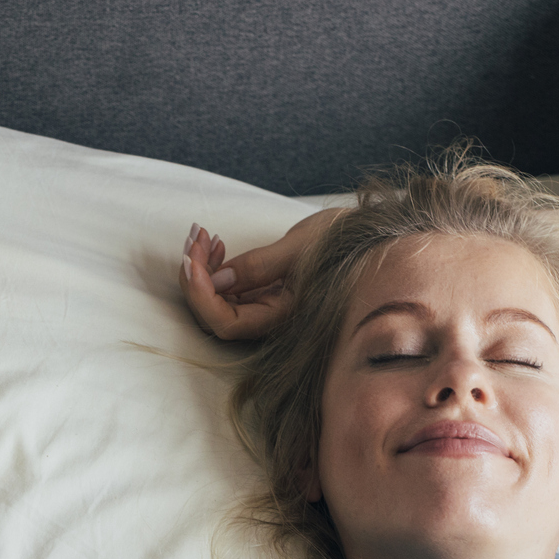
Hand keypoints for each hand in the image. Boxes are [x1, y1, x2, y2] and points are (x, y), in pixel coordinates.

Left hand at [178, 208, 344, 341]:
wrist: (367, 237)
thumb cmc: (344, 240)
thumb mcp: (301, 246)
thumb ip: (259, 265)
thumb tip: (217, 280)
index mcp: (282, 315)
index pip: (226, 323)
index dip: (201, 297)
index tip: (191, 260)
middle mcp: (269, 318)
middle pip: (214, 315)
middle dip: (196, 277)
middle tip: (196, 237)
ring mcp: (263, 306)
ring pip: (215, 301)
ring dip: (201, 269)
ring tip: (204, 235)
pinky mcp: (261, 292)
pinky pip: (226, 288)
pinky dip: (214, 266)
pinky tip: (216, 243)